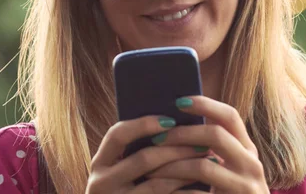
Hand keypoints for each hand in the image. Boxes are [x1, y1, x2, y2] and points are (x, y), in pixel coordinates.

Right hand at [86, 115, 209, 193]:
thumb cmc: (127, 188)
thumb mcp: (121, 169)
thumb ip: (135, 150)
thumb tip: (172, 123)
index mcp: (100, 163)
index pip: (118, 135)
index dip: (144, 124)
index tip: (171, 120)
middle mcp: (102, 183)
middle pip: (144, 159)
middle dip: (176, 148)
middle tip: (202, 142)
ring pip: (157, 183)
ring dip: (185, 170)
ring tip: (206, 162)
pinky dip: (183, 193)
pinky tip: (200, 187)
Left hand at [146, 96, 268, 192]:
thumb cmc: (228, 193)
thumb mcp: (228, 166)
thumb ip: (211, 146)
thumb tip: (173, 122)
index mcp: (247, 148)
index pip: (229, 116)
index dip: (205, 105)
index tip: (178, 102)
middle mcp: (251, 164)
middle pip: (216, 135)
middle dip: (182, 134)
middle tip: (156, 138)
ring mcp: (245, 186)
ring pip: (203, 166)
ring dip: (172, 166)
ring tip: (149, 170)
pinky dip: (177, 192)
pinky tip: (162, 192)